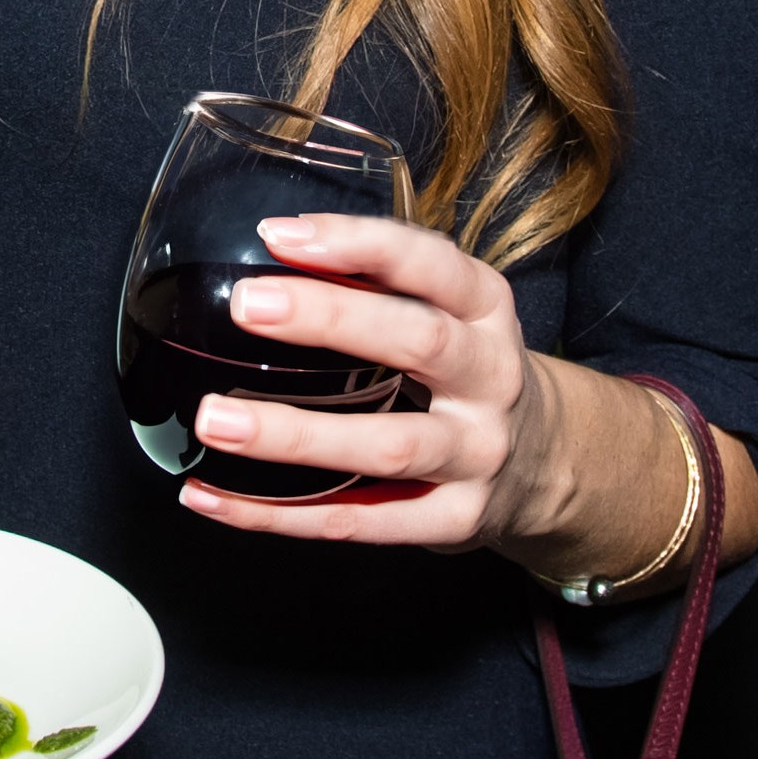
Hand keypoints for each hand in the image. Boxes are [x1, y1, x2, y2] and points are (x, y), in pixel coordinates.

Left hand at [176, 213, 556, 552]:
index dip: (359, 244)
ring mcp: (476, 455)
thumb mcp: (451, 312)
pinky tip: (214, 497)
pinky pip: (361, 522)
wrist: (543, 463)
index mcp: (486, 310)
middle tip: (247, 305)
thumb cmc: (465, 370)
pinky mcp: (454, 520)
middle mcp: (490, 378)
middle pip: (418, 341)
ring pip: (388, 447)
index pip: (432, 264)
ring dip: (295, 435)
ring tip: (216, 419)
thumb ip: (381, 284)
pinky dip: (281, 514)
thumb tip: (271, 253)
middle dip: (330, 318)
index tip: (279, 236)